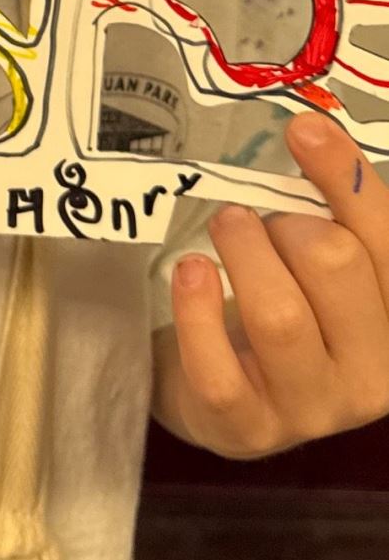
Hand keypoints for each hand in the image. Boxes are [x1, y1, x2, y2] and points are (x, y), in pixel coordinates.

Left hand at [163, 114, 388, 457]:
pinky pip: (219, 368)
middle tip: (256, 216)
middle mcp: (374, 378)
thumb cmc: (287, 307)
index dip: (345, 178)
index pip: (386, 242)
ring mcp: (312, 411)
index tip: (303, 128)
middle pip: (336, 268)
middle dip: (288, 223)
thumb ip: (332, 205)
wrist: (221, 392)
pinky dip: (196, 310)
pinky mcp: (247, 431)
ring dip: (244, 251)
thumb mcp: (319, 260)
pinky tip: (191, 271)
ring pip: (280, 316)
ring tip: (225, 226)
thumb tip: (313, 128)